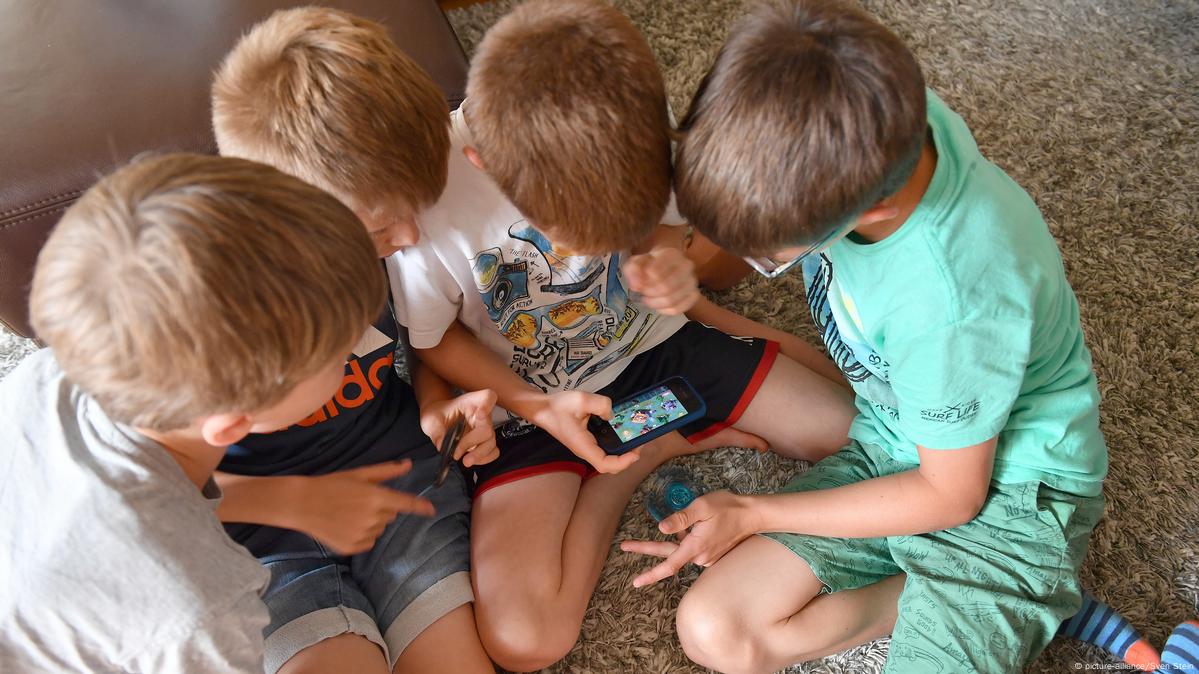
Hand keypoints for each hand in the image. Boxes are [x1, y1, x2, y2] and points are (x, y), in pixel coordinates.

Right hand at [284, 461, 433, 554]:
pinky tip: (345, 525)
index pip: (405, 503)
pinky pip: (368, 542)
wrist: (302, 504)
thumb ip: (386, 471)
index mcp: (375, 497)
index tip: (432, 510)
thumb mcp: (359, 474)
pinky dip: (362, 535)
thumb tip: (408, 464)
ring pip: (380, 528)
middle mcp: (372, 518)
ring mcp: (362, 534)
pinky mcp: (352, 547)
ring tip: (349, 513)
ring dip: (372, 522)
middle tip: (359, 501)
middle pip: (391, 515)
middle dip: (381, 508)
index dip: (420, 507)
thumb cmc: (331, 484)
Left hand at [420, 389, 499, 466]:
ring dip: (479, 455)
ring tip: (465, 461)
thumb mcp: (431, 419)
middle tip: (458, 453)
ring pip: (491, 443)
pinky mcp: (484, 442)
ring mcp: (484, 429)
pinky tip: (472, 459)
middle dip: (473, 444)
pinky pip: (492, 452)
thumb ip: (436, 431)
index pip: (487, 397)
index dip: (487, 405)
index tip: (480, 413)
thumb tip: (443, 445)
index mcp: (470, 403)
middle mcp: (482, 415)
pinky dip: (483, 458)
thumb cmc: (438, 414)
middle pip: (488, 429)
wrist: (439, 419)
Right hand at [526, 391, 640, 473]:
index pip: (605, 465)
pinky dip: (616, 446)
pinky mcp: (586, 442)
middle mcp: (585, 451)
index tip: (636, 452)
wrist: (541, 409)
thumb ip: (602, 404)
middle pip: (609, 466)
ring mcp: (585, 448)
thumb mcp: (581, 399)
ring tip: (635, 438)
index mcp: (583, 446)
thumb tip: (613, 414)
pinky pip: (604, 450)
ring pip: (607, 459)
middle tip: (640, 442)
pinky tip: (623, 433)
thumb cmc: (558, 406)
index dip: (623, 462)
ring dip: (623, 453)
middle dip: (627, 458)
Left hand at [620, 490, 757, 586]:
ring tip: (691, 520)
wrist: (751, 514)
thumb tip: (661, 527)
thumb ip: (680, 518)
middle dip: (647, 549)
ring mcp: (706, 557)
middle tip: (624, 545)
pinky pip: (692, 548)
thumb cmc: (727, 507)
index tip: (636, 582)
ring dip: (675, 539)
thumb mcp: (701, 507)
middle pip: (669, 556)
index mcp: (695, 546)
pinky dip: (686, 539)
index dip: (651, 574)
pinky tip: (696, 525)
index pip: (669, 564)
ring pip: (682, 550)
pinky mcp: (711, 554)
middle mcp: (699, 556)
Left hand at [624, 247, 699, 314]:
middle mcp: (686, 266)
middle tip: (643, 292)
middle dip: (649, 293)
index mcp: (672, 254)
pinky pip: (678, 309)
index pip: (656, 272)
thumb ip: (633, 270)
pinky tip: (658, 305)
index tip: (639, 282)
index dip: (644, 282)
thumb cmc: (652, 263)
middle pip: (665, 288)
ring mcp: (692, 281)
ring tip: (649, 298)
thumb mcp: (638, 261)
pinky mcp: (694, 295)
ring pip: (671, 300)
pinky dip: (664, 310)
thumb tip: (636, 285)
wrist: (667, 264)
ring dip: (655, 303)